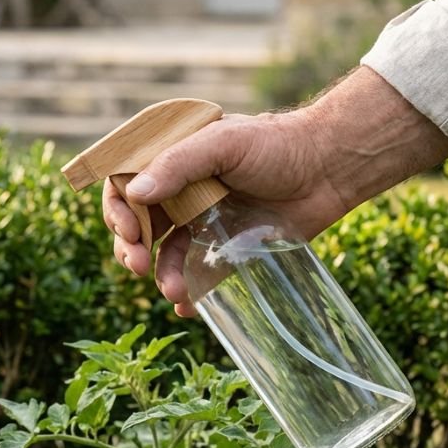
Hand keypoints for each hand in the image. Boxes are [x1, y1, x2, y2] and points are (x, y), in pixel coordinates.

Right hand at [103, 110, 347, 316]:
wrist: (328, 168)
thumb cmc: (276, 144)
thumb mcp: (223, 143)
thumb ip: (178, 164)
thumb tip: (136, 194)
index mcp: (172, 161)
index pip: (125, 185)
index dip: (118, 210)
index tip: (130, 231)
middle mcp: (182, 193)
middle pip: (138, 225)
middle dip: (130, 248)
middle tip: (136, 265)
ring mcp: (203, 222)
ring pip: (165, 255)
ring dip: (160, 274)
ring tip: (171, 289)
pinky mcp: (228, 248)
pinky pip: (199, 274)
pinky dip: (189, 292)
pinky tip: (186, 304)